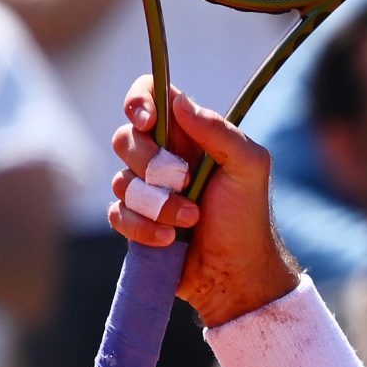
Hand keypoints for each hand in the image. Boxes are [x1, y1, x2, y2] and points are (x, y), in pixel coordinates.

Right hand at [107, 79, 297, 326]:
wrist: (236, 271)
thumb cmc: (247, 216)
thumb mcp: (249, 168)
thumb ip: (219, 131)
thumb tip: (178, 101)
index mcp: (189, 134)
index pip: (150, 95)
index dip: (139, 101)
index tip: (147, 121)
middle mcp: (162, 156)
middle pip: (124, 138)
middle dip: (151, 164)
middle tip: (186, 183)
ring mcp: (145, 188)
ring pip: (121, 180)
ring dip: (157, 204)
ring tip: (191, 220)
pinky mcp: (133, 220)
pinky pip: (116, 213)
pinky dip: (143, 228)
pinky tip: (169, 240)